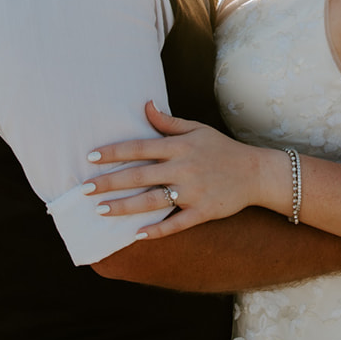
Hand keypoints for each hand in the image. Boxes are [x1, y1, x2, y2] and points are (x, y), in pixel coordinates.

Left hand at [86, 102, 278, 238]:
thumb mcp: (197, 129)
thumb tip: (144, 105)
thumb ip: (168, 122)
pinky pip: (176, 223)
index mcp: (180, 146)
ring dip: (124, 207)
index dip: (114, 152)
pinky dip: (156, 230)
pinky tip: (136, 234)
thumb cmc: (222, 149)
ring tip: (101, 211)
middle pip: (139, 176)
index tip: (91, 158)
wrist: (256, 172)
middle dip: (109, 183)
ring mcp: (193, 192)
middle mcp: (184, 168)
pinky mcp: (203, 212)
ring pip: (151, 201)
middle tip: (85, 189)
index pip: (140, 147)